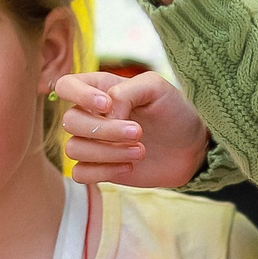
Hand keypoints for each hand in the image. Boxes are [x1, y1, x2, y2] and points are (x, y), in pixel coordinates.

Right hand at [57, 69, 210, 187]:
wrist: (191, 148)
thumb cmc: (173, 112)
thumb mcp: (157, 88)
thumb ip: (126, 91)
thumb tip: (105, 115)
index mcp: (100, 89)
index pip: (66, 85)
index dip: (79, 95)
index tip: (107, 104)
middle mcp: (91, 115)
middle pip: (70, 121)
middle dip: (105, 130)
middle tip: (138, 132)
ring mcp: (93, 143)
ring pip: (74, 148)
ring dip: (108, 152)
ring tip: (141, 151)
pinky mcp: (99, 168)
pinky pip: (79, 173)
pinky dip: (102, 171)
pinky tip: (129, 167)